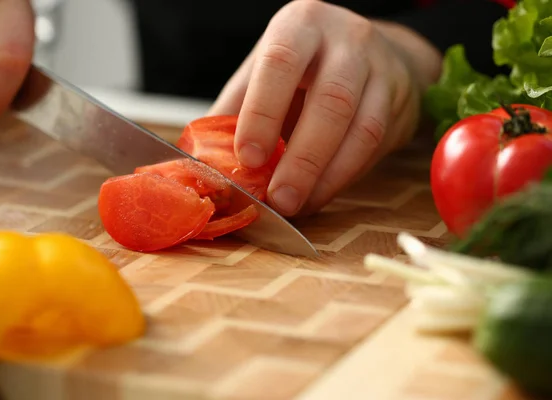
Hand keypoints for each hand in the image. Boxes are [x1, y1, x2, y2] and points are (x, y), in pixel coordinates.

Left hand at [208, 0, 441, 215]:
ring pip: (361, 128)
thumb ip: (236, 110)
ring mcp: (378, 69)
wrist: (373, 53)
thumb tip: (201, 160)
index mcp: (300, 25)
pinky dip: (343, 176)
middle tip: (278, 199)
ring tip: (298, 205)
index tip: (246, 158)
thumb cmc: (306, 67)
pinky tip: (320, 194)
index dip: (262, 113)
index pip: (280, 63)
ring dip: (326, 175)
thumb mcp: (265, 73)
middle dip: (302, 158)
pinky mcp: (396, 99)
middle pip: (331, 100)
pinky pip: (373, 144)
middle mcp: (345, 40)